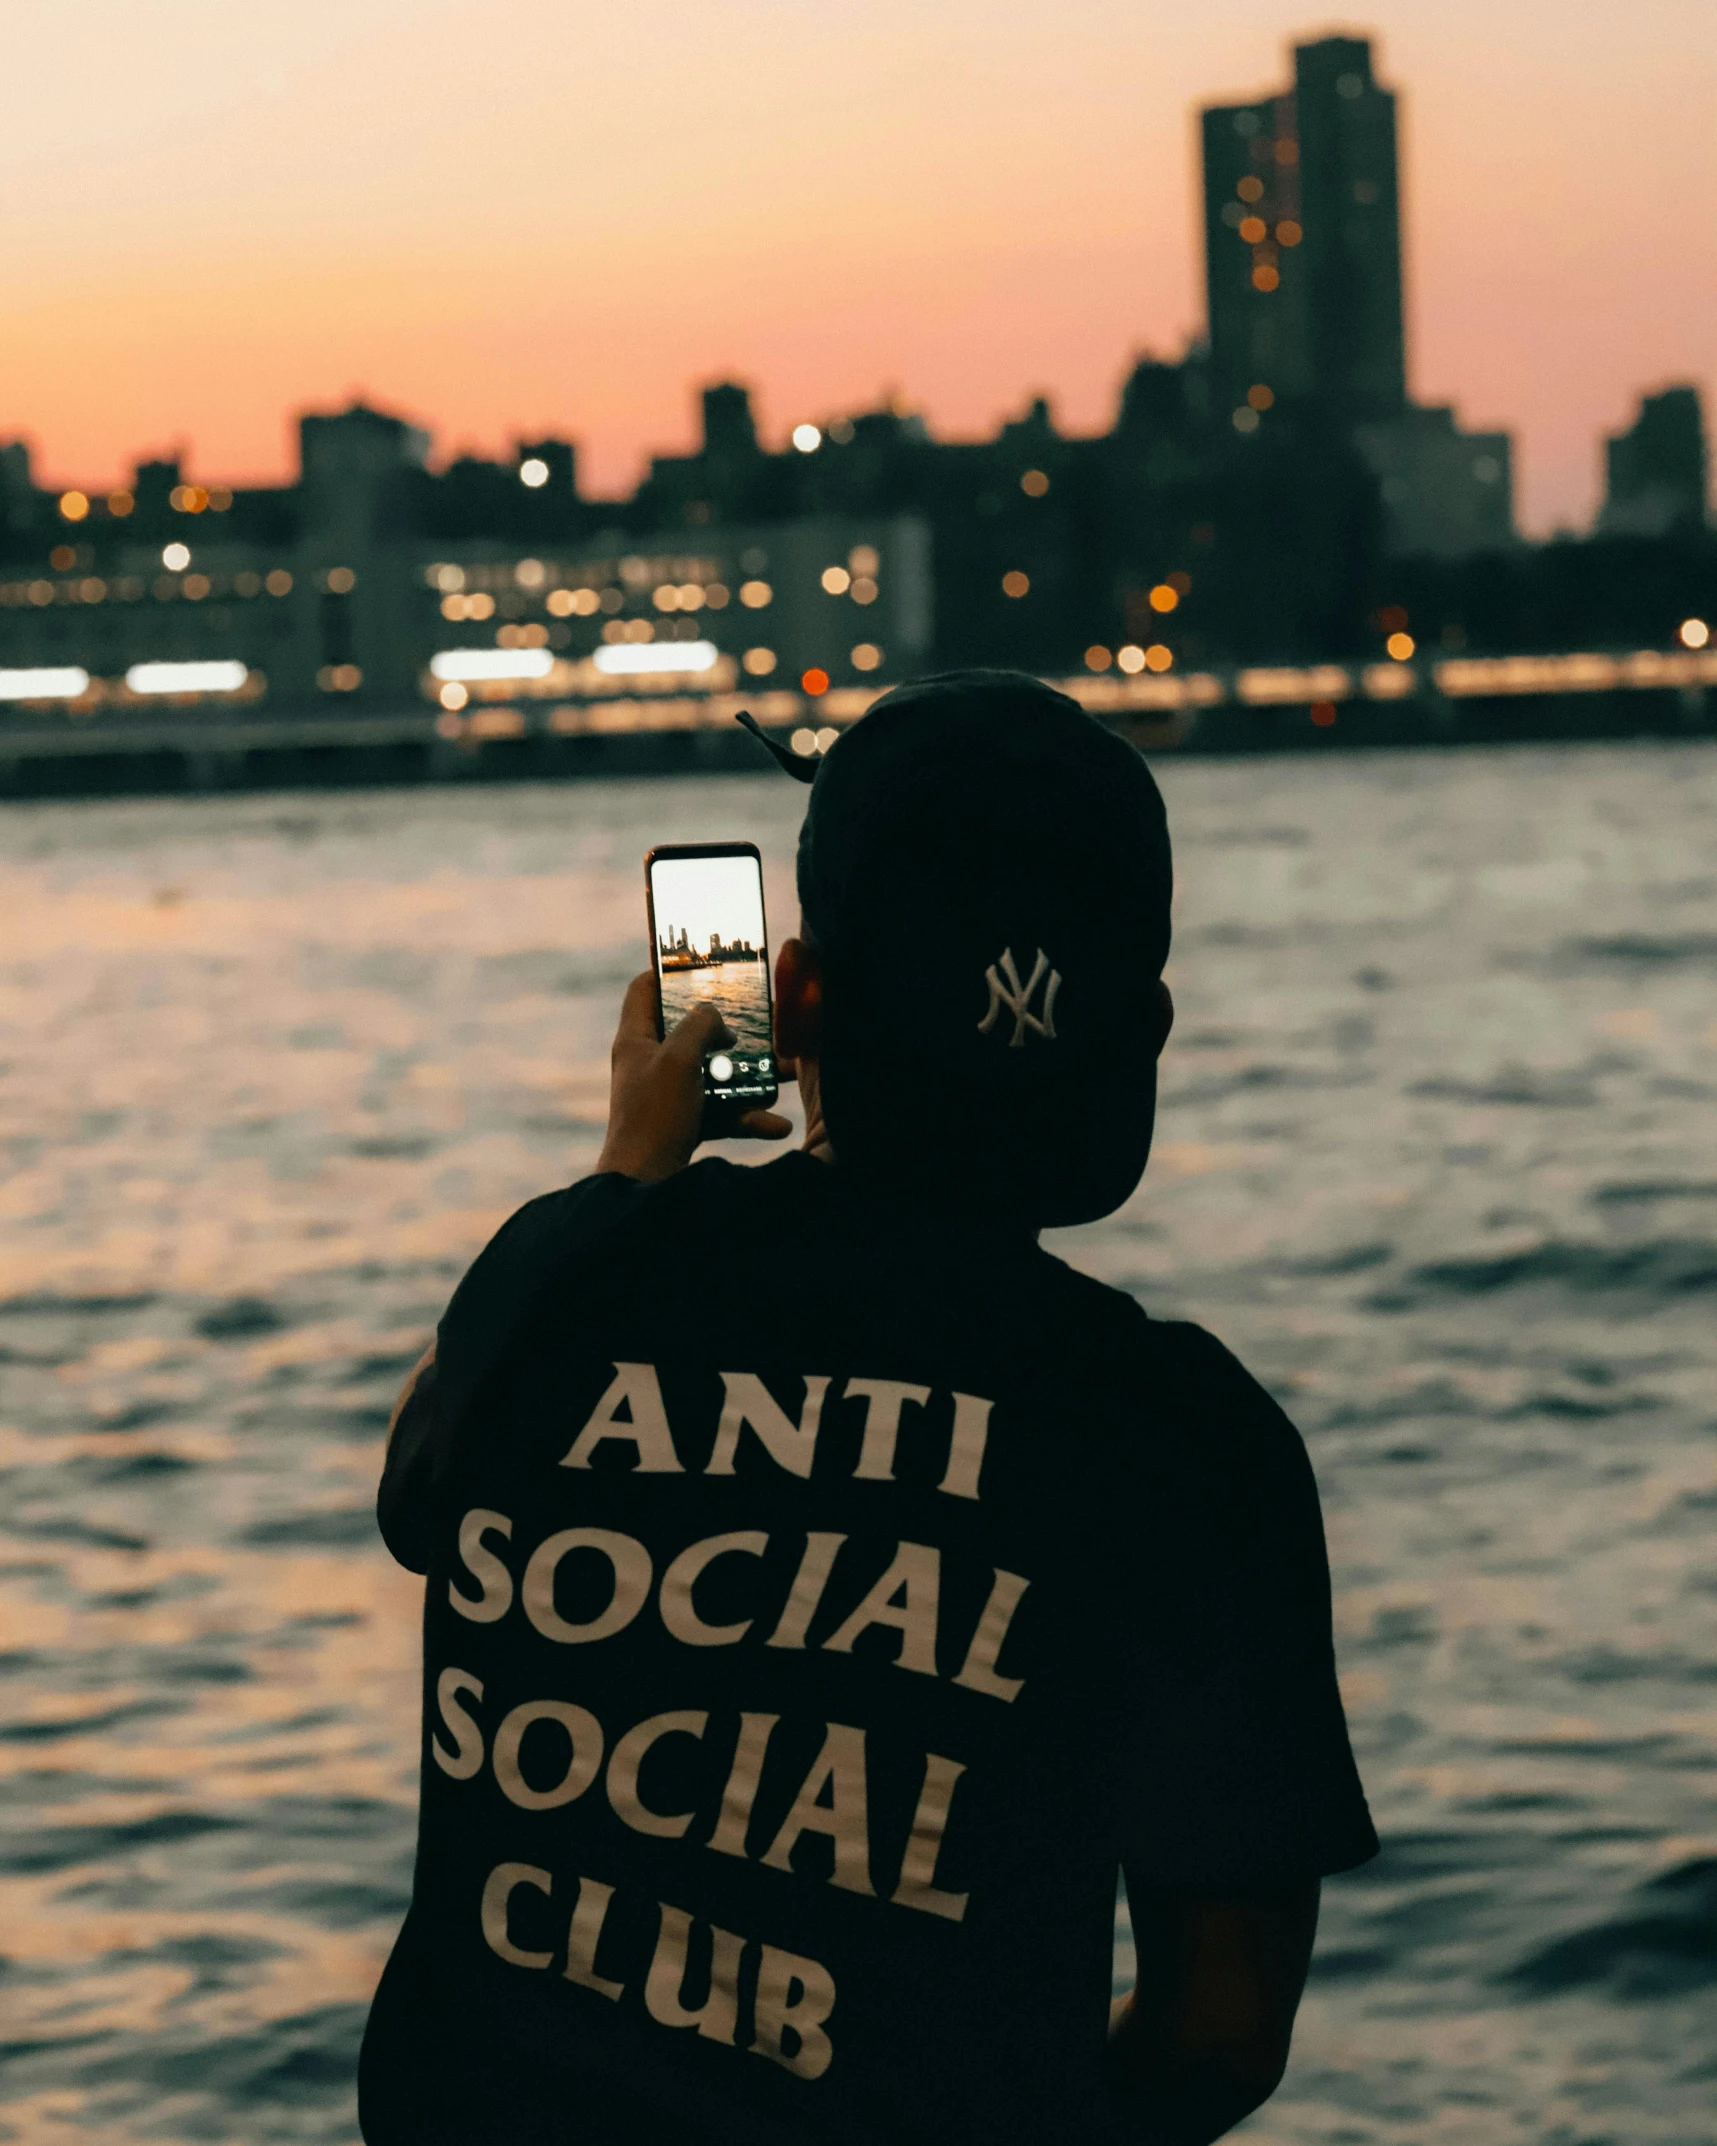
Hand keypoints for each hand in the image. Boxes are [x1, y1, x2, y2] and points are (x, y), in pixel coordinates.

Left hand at [596, 972, 791, 1183]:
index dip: (671, 972)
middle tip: (760, 1021)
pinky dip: (747, 1116)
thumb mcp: (679, 1059)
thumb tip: (717, 1018)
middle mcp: (648, 1063)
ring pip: (712, 1073)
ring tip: (784, 1073)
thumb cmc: (655, 1117)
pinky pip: (720, 1111)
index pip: (644, 988)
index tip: (706, 968)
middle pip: (689, 1031)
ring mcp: (666, 1095)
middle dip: (729, 1029)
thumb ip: (700, 1025)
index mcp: (635, 1039)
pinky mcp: (683, 1124)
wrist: (646, 1184)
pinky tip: (777, 1125)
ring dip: (748, 1075)